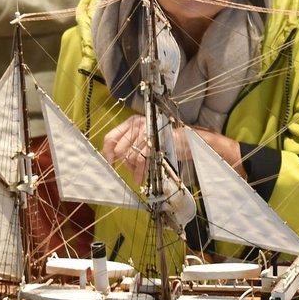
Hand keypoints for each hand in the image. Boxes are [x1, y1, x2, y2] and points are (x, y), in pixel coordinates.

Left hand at [102, 118, 243, 182]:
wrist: (190, 141)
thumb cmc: (169, 141)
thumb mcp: (147, 142)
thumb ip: (132, 147)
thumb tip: (116, 160)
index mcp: (133, 121)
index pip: (111, 136)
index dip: (107, 152)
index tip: (109, 163)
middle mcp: (138, 123)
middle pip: (120, 148)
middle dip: (124, 164)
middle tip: (132, 172)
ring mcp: (147, 130)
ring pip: (131, 155)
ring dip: (133, 170)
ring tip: (138, 178)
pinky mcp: (156, 139)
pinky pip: (141, 158)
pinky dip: (140, 171)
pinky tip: (141, 178)